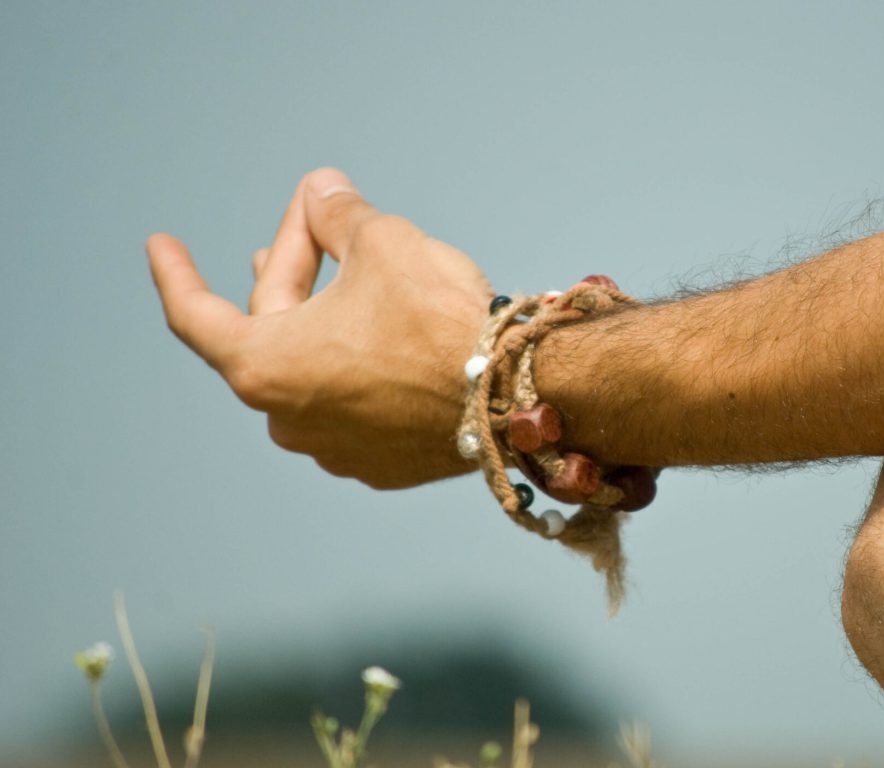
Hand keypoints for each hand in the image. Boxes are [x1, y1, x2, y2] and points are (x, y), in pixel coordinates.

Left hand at [148, 168, 492, 488]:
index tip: (161, 246)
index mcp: (266, 366)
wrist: (515, 395)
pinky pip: (357, 406)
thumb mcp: (382, 243)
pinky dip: (363, 367)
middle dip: (291, 271)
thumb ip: (337, 215)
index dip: (176, 273)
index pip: (196, 316)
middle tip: (311, 225)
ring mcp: (335, 450)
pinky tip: (390, 339)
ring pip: (315, 372)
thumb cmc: (439, 319)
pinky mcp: (382, 465)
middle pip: (271, 332)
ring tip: (343, 286)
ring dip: (326, 323)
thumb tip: (324, 192)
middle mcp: (288, 419)